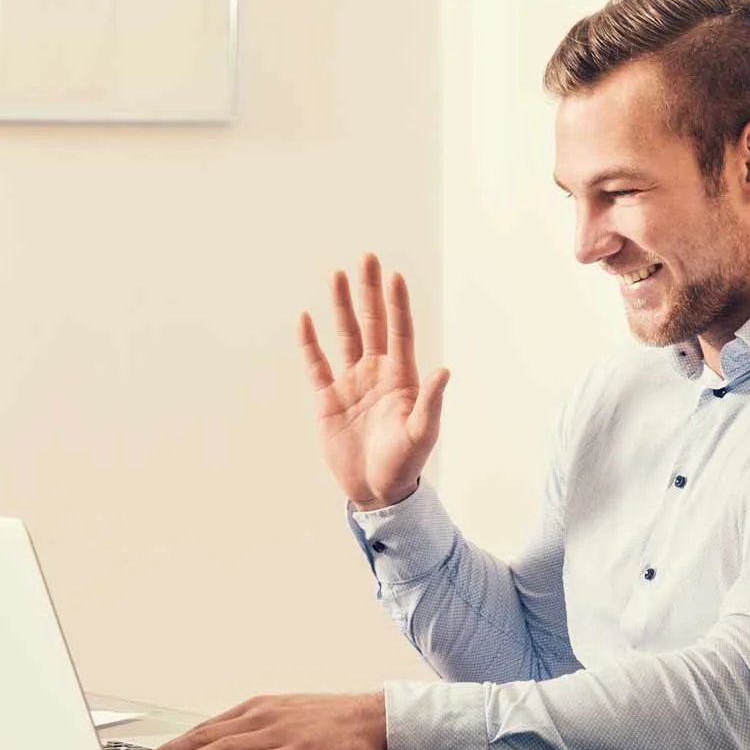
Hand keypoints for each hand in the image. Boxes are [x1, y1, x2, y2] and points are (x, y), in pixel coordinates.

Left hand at [130, 692, 386, 749]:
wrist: (375, 719)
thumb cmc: (333, 722)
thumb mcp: (286, 718)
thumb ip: (255, 733)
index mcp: (257, 709)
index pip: (206, 729)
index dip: (175, 744)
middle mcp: (260, 717)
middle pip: (205, 737)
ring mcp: (278, 733)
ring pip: (224, 749)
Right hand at [303, 254, 450, 512]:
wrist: (377, 492)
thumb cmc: (404, 464)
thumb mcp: (421, 435)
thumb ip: (430, 402)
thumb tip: (443, 370)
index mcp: (401, 378)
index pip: (398, 331)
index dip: (397, 304)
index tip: (393, 276)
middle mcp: (375, 373)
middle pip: (371, 323)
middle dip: (368, 291)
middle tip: (366, 257)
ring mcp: (350, 384)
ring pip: (344, 336)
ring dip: (340, 306)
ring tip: (336, 275)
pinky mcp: (327, 400)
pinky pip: (316, 364)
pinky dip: (310, 342)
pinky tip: (305, 318)